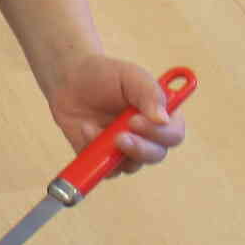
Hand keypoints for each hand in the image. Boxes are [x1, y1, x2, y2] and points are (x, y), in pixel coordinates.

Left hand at [45, 54, 186, 175]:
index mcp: (160, 114)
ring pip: (130, 166)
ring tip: (91, 127)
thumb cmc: (105, 75)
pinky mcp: (103, 159)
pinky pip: (104, 169)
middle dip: (139, 149)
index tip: (135, 121)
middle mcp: (147, 135)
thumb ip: (149, 93)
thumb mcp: (130, 75)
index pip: (174, 134)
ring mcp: (125, 149)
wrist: (70, 80)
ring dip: (112, 151)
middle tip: (119, 137)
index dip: (160, 134)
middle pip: (156, 155)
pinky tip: (84, 129)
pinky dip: (93, 154)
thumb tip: (163, 120)